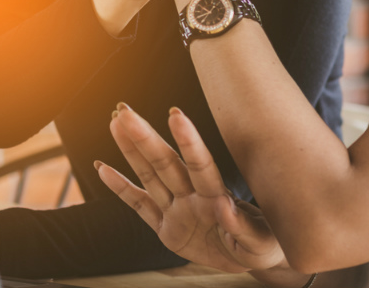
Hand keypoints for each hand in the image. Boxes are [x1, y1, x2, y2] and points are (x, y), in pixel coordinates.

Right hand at [96, 104, 284, 273]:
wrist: (253, 257)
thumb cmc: (265, 244)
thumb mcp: (262, 243)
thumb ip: (243, 227)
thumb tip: (223, 206)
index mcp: (217, 197)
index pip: (200, 165)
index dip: (188, 141)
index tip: (175, 114)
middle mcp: (193, 196)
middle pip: (165, 163)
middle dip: (146, 137)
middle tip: (125, 112)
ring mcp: (177, 210)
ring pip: (150, 175)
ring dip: (132, 149)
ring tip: (116, 122)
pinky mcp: (166, 229)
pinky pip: (140, 206)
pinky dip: (121, 189)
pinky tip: (103, 168)